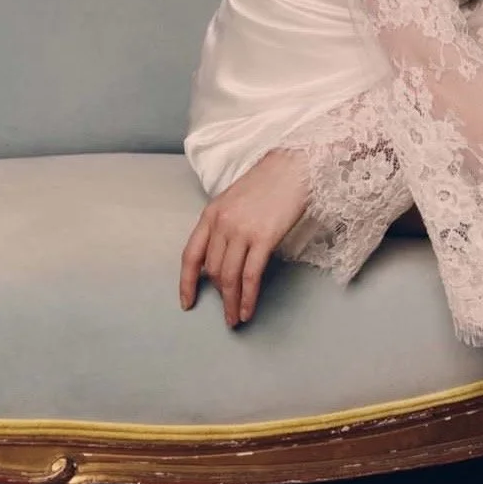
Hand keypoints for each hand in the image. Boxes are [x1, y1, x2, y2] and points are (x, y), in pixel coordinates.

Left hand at [179, 148, 310, 326]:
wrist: (295, 164)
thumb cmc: (270, 180)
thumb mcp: (236, 199)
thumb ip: (225, 225)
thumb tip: (222, 256)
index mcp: (211, 213)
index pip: (190, 255)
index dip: (187, 283)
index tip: (187, 302)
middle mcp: (222, 223)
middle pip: (213, 270)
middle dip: (219, 296)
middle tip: (227, 313)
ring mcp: (242, 230)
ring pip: (229, 277)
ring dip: (232, 303)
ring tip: (236, 319)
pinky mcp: (264, 237)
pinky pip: (250, 275)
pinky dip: (248, 297)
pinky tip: (249, 309)